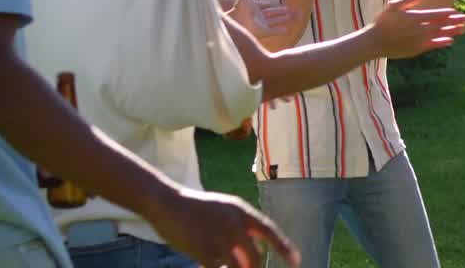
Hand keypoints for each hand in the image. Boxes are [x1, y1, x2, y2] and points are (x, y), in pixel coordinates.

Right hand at [150, 187, 298, 267]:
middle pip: (255, 258)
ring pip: (239, 267)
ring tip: (227, 265)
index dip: (284, 247)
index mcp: (242, 211)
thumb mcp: (225, 210)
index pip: (269, 231)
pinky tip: (208, 267)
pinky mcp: (202, 249)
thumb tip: (258, 250)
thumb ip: (243, 227)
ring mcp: (219, 237)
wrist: (167, 203)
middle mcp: (234, 223)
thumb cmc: (198, 209)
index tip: (297, 261)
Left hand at [227, 0, 300, 38]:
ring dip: (284, 19)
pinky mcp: (263, 32)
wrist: (238, 20)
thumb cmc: (240, 7)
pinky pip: (273, 31)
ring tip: (295, 16)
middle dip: (284, 12)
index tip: (284, 5)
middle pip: (274, 13)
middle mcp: (259, 16)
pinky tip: (287, 30)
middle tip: (295, 11)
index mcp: (255, 8)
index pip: (268, 6)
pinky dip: (279, 31)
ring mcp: (261, 24)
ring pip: (276, 21)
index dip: (275, 5)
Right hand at [365, 0, 464, 59]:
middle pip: (442, 25)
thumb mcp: (394, 5)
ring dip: (452, 32)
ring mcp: (419, 41)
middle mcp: (420, 30)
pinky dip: (442, 43)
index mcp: (416, 17)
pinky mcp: (416, 50)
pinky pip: (433, 46)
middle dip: (455, 22)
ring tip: (463, 29)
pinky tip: (450, 41)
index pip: (437, 15)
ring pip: (440, 35)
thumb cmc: (382, 22)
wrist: (374, 42)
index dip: (449, 14)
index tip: (458, 12)